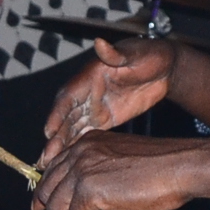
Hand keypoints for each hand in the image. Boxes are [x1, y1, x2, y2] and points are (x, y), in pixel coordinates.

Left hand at [31, 131, 202, 209]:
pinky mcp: (87, 189)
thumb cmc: (160, 170)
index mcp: (85, 143)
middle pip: (47, 191)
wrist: (180, 167)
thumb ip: (95, 175)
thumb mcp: (118, 165)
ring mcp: (80, 169)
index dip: (45, 194)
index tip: (40, 209)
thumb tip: (77, 202)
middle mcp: (78, 152)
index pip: (51, 170)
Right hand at [41, 38, 177, 161]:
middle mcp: (86, 93)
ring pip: (72, 129)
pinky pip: (86, 134)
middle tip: (44, 159)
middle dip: (54, 138)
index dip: (57, 114)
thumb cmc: (149, 55)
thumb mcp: (134, 53)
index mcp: (89, 76)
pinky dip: (75, 147)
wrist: (165, 68)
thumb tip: (99, 43)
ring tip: (47, 165)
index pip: (68, 97)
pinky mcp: (105, 119)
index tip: (49, 132)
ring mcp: (94, 107)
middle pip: (65, 118)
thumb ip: (115, 54)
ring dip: (60, 146)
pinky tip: (66, 163)